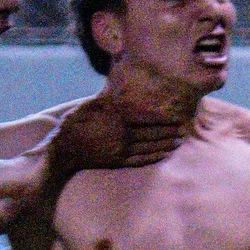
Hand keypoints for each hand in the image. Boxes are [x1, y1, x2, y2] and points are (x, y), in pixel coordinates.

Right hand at [47, 91, 185, 180]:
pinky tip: (164, 155)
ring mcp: (121, 151)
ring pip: (150, 147)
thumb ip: (110, 98)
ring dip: (166, 145)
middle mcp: (122, 135)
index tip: (178, 118)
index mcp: (118, 119)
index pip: (148, 118)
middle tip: (185, 131)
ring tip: (179, 142)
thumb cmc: (76, 123)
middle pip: (152, 134)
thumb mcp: (92, 104)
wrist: (64, 150)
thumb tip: (124, 88)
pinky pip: (141, 160)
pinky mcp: (118, 162)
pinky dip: (154, 157)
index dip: (165, 119)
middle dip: (170, 132)